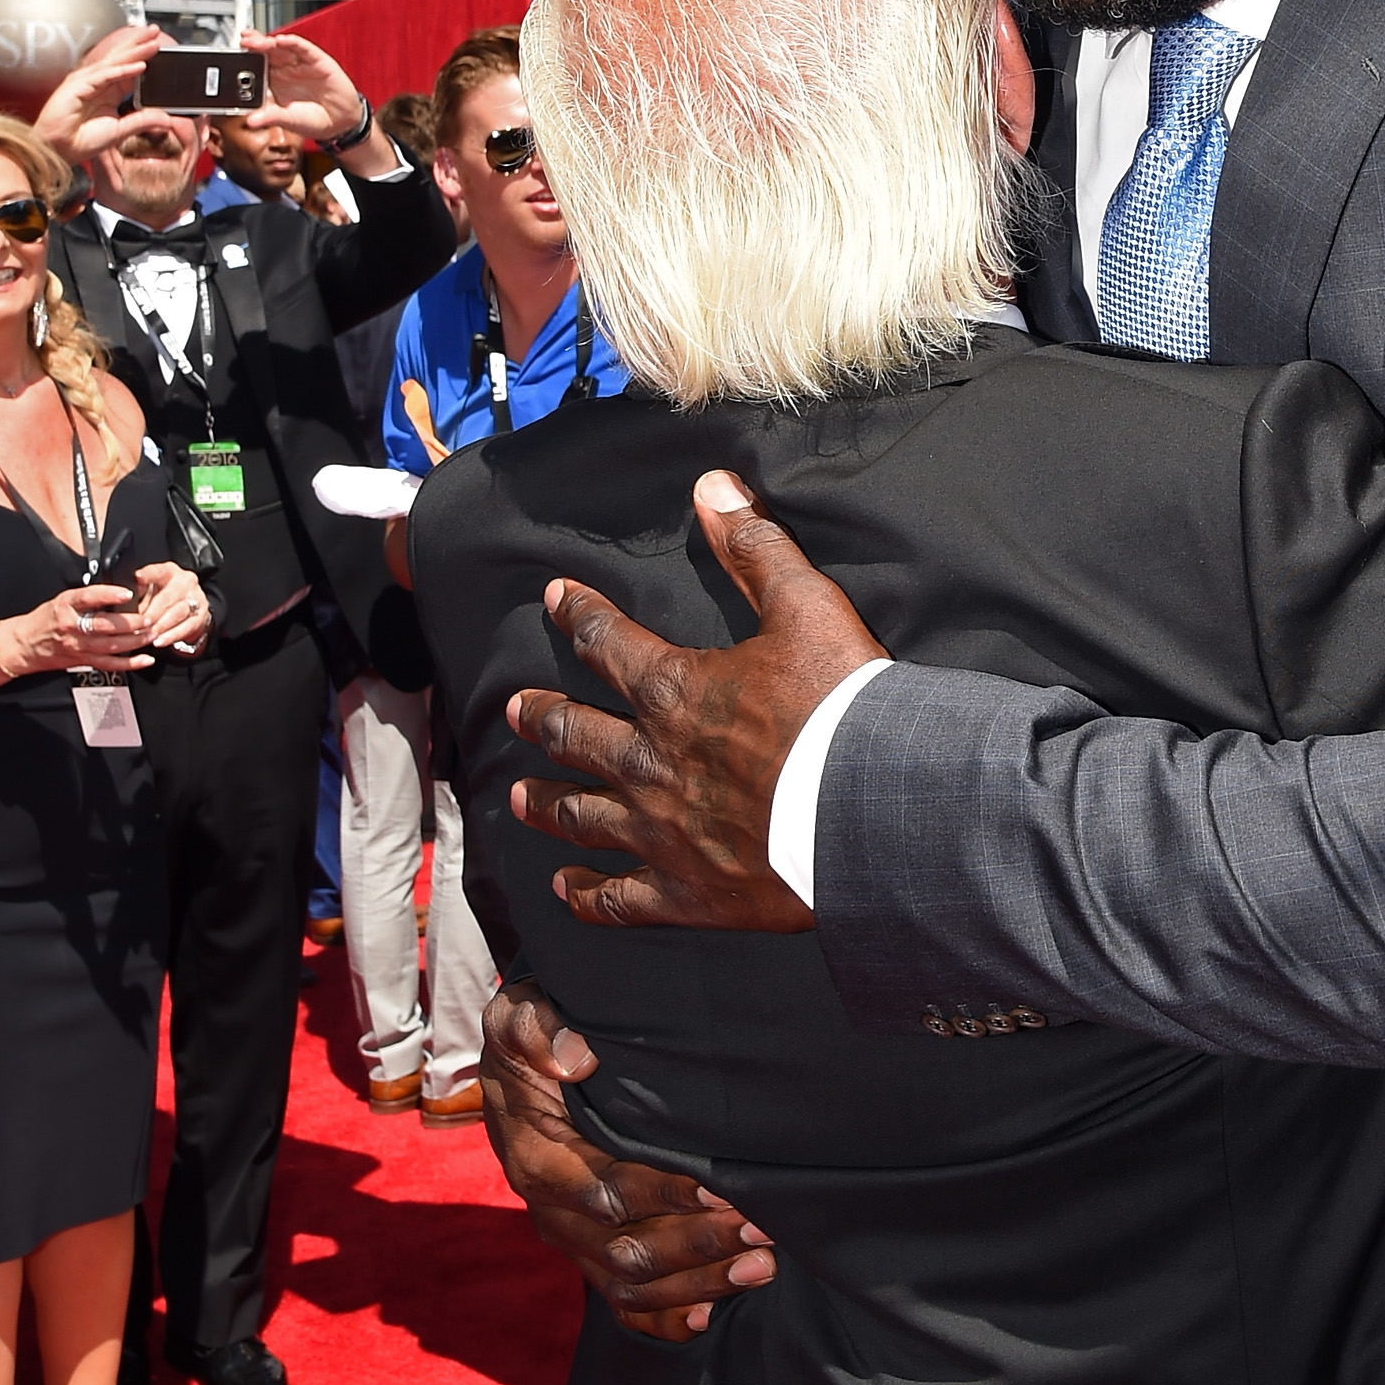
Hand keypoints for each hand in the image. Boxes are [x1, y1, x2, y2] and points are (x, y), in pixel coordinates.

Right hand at [12, 581, 159, 676]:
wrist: (25, 644)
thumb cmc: (47, 619)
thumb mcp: (63, 600)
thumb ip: (88, 598)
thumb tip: (118, 592)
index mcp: (66, 606)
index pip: (88, 598)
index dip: (109, 595)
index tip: (127, 593)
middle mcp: (72, 626)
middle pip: (104, 626)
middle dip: (130, 623)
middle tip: (148, 618)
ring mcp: (78, 646)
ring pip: (110, 646)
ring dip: (135, 641)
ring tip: (151, 634)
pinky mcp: (83, 661)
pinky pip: (110, 664)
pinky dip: (130, 663)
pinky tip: (145, 659)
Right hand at [30, 26, 166, 168]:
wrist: (57, 149)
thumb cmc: (80, 141)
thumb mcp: (119, 131)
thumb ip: (142, 122)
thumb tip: (167, 119)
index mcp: (106, 91)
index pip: (128, 68)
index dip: (143, 56)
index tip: (159, 47)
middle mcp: (96, 82)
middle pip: (121, 58)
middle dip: (139, 43)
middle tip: (156, 31)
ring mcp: (85, 82)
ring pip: (115, 63)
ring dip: (135, 52)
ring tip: (153, 43)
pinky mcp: (78, 87)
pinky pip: (105, 76)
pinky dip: (123, 70)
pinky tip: (140, 65)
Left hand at [131, 559, 208, 656]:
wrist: (190, 609)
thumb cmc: (162, 598)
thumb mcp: (150, 590)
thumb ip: (138, 593)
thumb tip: (121, 603)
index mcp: (169, 571)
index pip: (157, 571)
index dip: (147, 575)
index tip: (137, 577)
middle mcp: (185, 582)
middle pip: (167, 597)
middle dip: (150, 613)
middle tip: (136, 624)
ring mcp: (196, 598)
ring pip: (177, 612)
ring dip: (160, 626)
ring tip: (146, 635)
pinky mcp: (201, 615)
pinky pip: (186, 627)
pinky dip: (171, 636)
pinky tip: (159, 641)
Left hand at [240, 32, 388, 172]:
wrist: (340, 124)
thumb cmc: (313, 120)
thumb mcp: (288, 120)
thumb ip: (270, 117)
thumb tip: (250, 121)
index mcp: (275, 81)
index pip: (257, 64)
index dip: (246, 57)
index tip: (235, 54)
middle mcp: (286, 69)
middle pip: (267, 51)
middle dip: (254, 44)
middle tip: (244, 41)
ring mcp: (301, 64)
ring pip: (282, 47)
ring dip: (269, 41)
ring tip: (258, 40)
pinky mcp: (318, 61)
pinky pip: (304, 49)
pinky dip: (293, 43)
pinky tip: (283, 41)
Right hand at [477, 981, 773, 1341]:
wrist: (519, 1073)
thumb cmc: (531, 1037)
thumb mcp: (517, 1013)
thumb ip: (534, 1028)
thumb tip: (576, 1057)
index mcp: (536, 1158)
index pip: (604, 1191)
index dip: (664, 1195)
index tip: (721, 1187)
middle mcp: (552, 1213)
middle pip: (625, 1251)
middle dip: (699, 1244)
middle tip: (765, 1227)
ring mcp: (572, 1241)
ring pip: (631, 1286)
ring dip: (699, 1282)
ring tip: (762, 1265)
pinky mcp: (589, 1255)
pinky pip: (622, 1306)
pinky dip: (664, 1319)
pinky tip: (712, 1314)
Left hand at [506, 470, 884, 930]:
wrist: (868, 812)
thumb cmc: (842, 709)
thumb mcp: (807, 608)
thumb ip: (756, 548)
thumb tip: (712, 486)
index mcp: (674, 691)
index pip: (607, 642)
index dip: (578, 614)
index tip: (554, 598)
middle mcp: (649, 762)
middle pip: (576, 734)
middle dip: (543, 716)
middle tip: (516, 707)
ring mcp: (661, 832)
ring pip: (583, 815)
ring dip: (548, 803)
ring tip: (520, 798)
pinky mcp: (686, 892)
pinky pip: (620, 898)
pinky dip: (589, 894)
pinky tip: (567, 889)